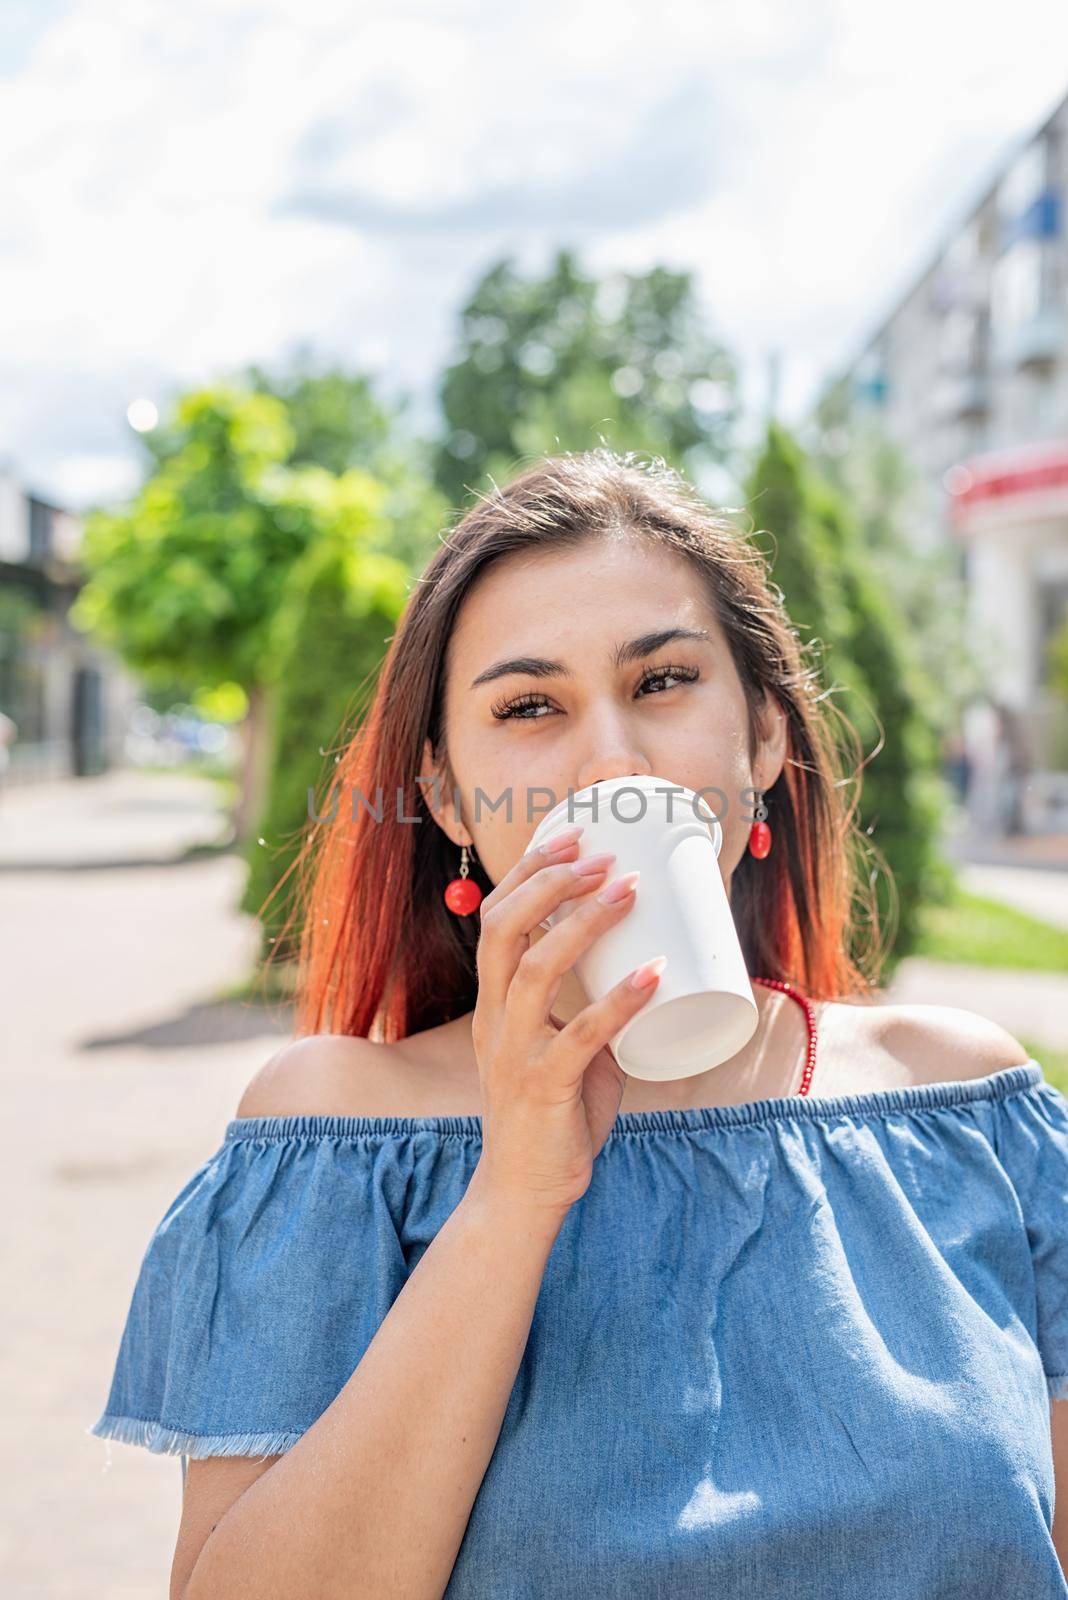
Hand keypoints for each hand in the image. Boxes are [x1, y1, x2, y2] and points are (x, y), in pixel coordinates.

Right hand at [467, 826, 665, 1220]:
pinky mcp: (542, 1087)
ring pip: (534, 969)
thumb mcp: (563, 1043)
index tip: (573, 835)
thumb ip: (589, 1006)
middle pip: (505, 928)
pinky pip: (579, 1036)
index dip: (530, 872)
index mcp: (495, 1001)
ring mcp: (514, 1052)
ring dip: (585, 923)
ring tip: (629, 890)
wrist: (526, 1190)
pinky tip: (654, 974)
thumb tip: (649, 961)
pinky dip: (619, 1001)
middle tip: (604, 853)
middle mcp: (494, 1018)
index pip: (496, 917)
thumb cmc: (554, 1111)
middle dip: (552, 881)